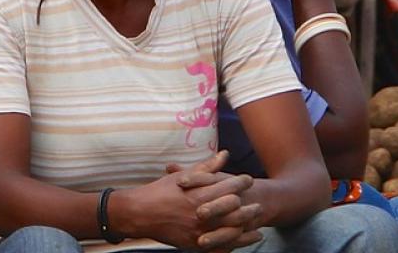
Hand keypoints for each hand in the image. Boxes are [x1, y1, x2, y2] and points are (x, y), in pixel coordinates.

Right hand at [123, 152, 260, 249]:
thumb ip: (207, 167)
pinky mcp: (193, 244)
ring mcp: (198, 231)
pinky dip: (233, 244)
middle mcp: (201, 214)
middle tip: (258, 204)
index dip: (241, 182)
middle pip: (234, 211)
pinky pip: (218, 246)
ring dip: (246, 228)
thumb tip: (225, 154)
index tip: (248, 179)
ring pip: (230, 231)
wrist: (139, 213)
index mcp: (199, 194)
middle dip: (249, 207)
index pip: (229, 187)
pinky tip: (242, 241)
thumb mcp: (184, 176)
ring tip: (258, 225)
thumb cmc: (160, 191)